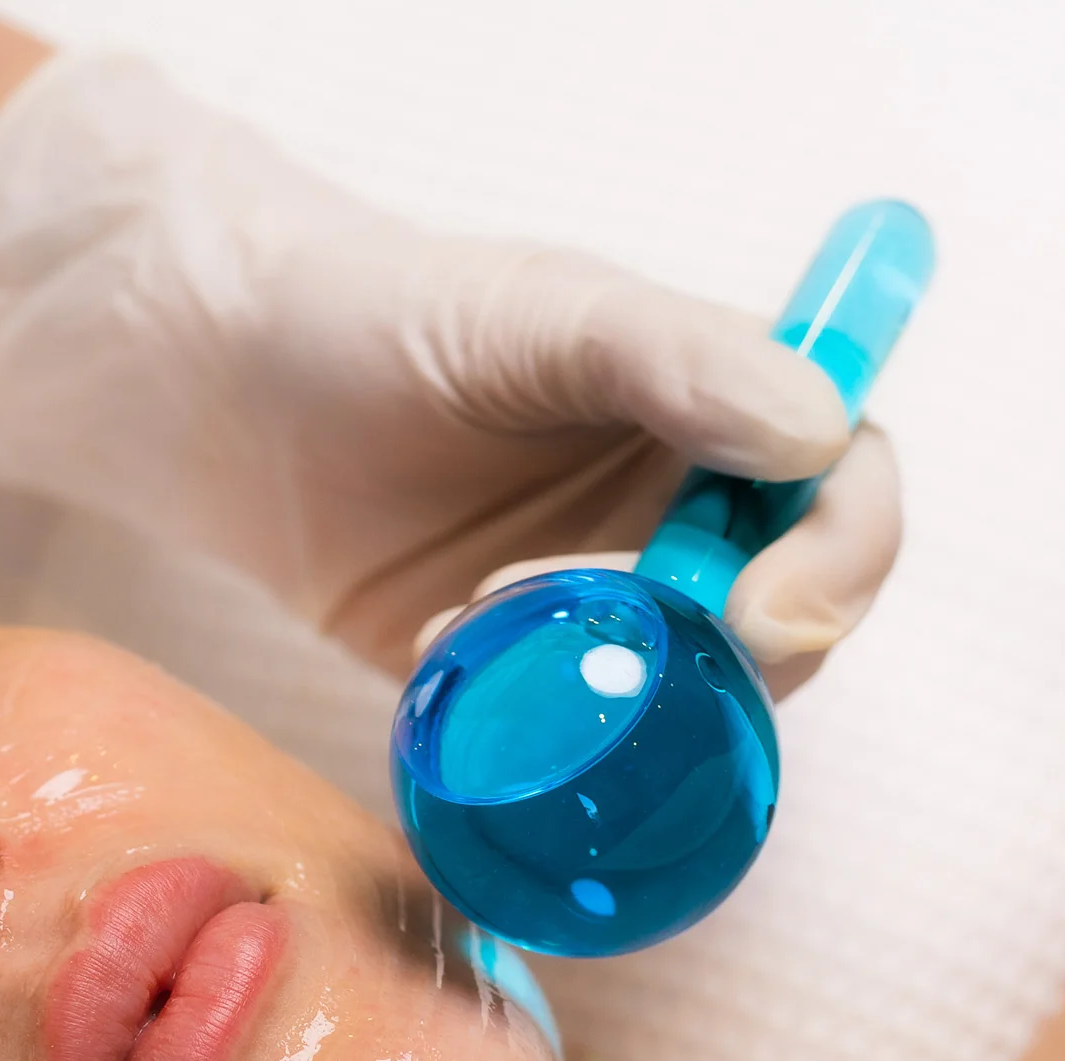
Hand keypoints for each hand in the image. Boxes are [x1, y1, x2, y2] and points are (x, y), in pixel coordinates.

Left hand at [0, 54, 900, 691]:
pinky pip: (556, 742)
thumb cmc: (383, 318)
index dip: (840, 564)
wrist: (221, 391)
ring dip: (610, 690)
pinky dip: (524, 729)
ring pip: (672, 701)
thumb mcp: (545, 314)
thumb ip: (684, 361)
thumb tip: (818, 433)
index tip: (764, 612)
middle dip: (722, 655)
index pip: (843, 500)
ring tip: (485, 614)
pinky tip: (440, 657)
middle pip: (780, 626)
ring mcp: (588, 612)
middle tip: (614, 632)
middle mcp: (671, 521)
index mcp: (717, 417)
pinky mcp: (499, 685)